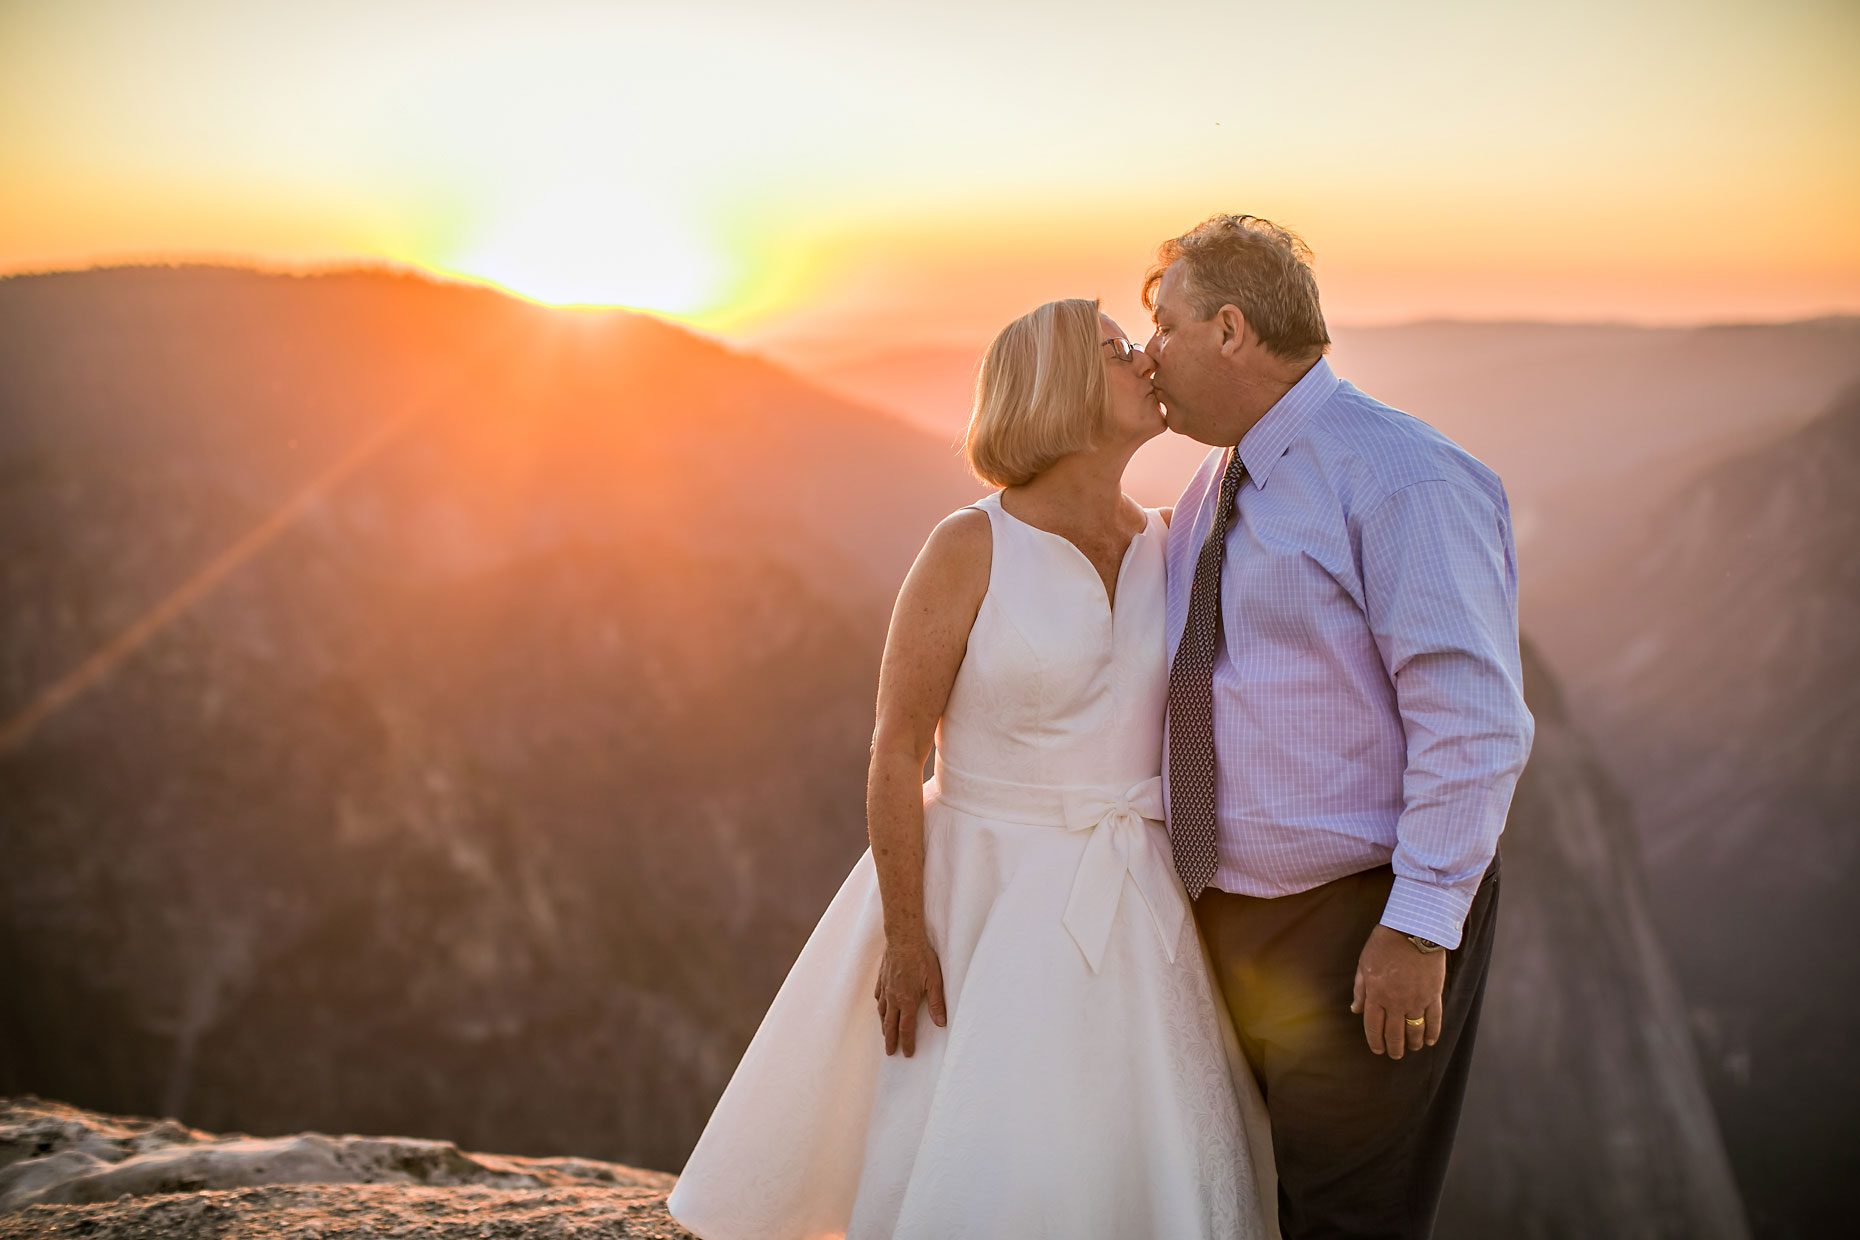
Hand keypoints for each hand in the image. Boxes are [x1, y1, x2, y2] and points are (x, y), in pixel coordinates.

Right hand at [874, 934, 946, 1056]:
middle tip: (890, 1052)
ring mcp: (885, 988)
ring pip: (882, 1012)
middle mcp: (893, 998)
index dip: (907, 1042)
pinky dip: (880, 1006)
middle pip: (890, 1024)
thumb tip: (941, 1023)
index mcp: (907, 1001)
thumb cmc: (921, 957)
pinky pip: (878, 997)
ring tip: (885, 1033)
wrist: (903, 938)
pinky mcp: (881, 978)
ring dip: (884, 1025)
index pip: (906, 1028)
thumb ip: (937, 1003)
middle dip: (890, 1040)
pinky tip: (881, 1007)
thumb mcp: (935, 981)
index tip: (907, 1053)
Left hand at [1350, 925, 1445, 1058]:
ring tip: (1411, 1048)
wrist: (1414, 930)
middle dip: (1394, 1048)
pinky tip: (1429, 1041)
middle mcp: (1396, 1003)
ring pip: (1414, 1031)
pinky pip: (1434, 1020)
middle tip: (1395, 1055)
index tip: (1378, 1050)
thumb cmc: (1384, 944)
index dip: (1375, 1041)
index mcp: (1376, 995)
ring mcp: (1416, 1001)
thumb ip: (1360, 990)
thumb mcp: (1364, 964)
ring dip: (1412, 1043)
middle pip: (1394, 1033)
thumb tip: (1355, 1010)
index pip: (1374, 1027)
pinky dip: (1432, 1033)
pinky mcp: (1433, 996)